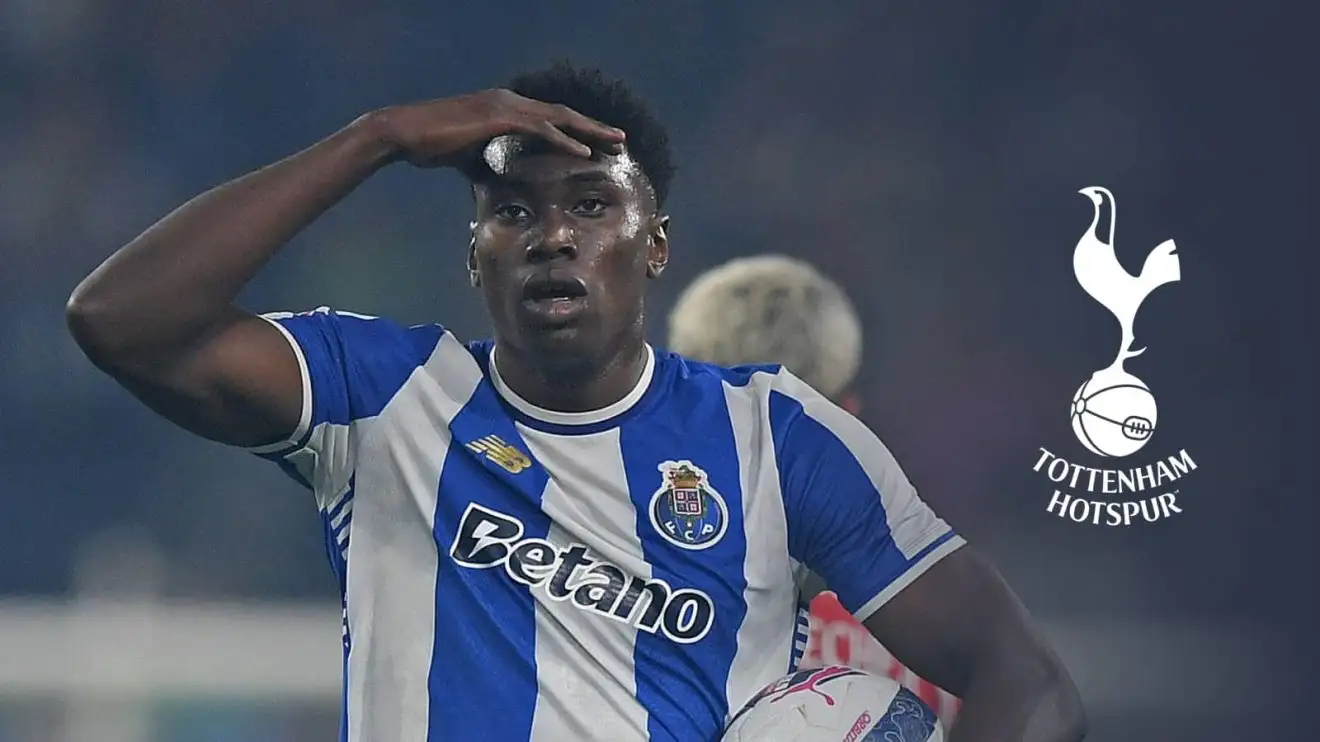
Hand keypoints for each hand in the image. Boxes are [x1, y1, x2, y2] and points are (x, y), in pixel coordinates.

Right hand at [365, 89, 626, 168]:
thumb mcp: (466, 156)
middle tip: (621, 140)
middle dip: (594, 128)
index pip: (550, 119)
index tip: (600, 144)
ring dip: (590, 132)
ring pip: (559, 119)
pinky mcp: (499, 118)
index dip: (577, 131)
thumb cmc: (430, 143)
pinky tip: (585, 154)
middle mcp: (510, 101)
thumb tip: (498, 180)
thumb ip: (487, 163)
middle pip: (563, 115)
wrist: (403, 133)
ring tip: (615, 144)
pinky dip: (565, 142)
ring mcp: (505, 106)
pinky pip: (541, 130)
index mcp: (505, 107)